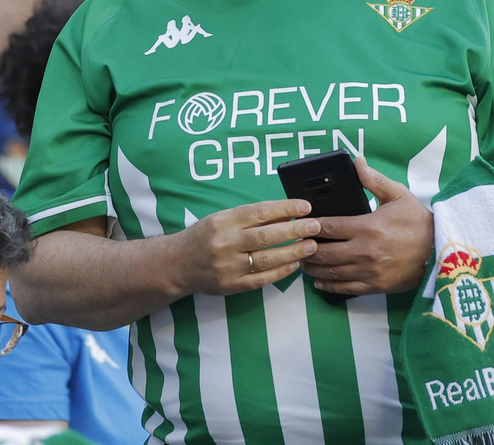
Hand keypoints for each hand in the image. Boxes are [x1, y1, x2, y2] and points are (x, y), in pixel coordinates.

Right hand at [168, 199, 319, 296]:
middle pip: (266, 236)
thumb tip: (284, 213)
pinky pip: (262, 279)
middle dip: (295, 230)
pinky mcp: (232, 285)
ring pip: (267, 259)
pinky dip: (281, 271)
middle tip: (316, 226)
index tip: (305, 206)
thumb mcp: (221, 219)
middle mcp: (225, 243)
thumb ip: (249, 217)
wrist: (177, 265)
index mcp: (223, 221)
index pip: (259, 212)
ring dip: (293, 252)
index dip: (285, 208)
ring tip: (312, 246)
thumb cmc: (203, 237)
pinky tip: (295, 264)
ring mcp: (229, 267)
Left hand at [302, 157, 433, 296]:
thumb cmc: (419, 222)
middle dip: (305, 248)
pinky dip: (328, 285)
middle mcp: (365, 251)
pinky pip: (345, 288)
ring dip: (312, 268)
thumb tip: (357, 162)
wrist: (441, 252)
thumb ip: (374, 180)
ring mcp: (369, 271)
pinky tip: (319, 281)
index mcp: (368, 227)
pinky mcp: (375, 286)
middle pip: (323, 252)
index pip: (329, 227)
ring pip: (330, 272)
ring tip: (302, 261)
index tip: (299, 224)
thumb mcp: (398, 195)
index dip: (310, 226)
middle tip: (295, 244)